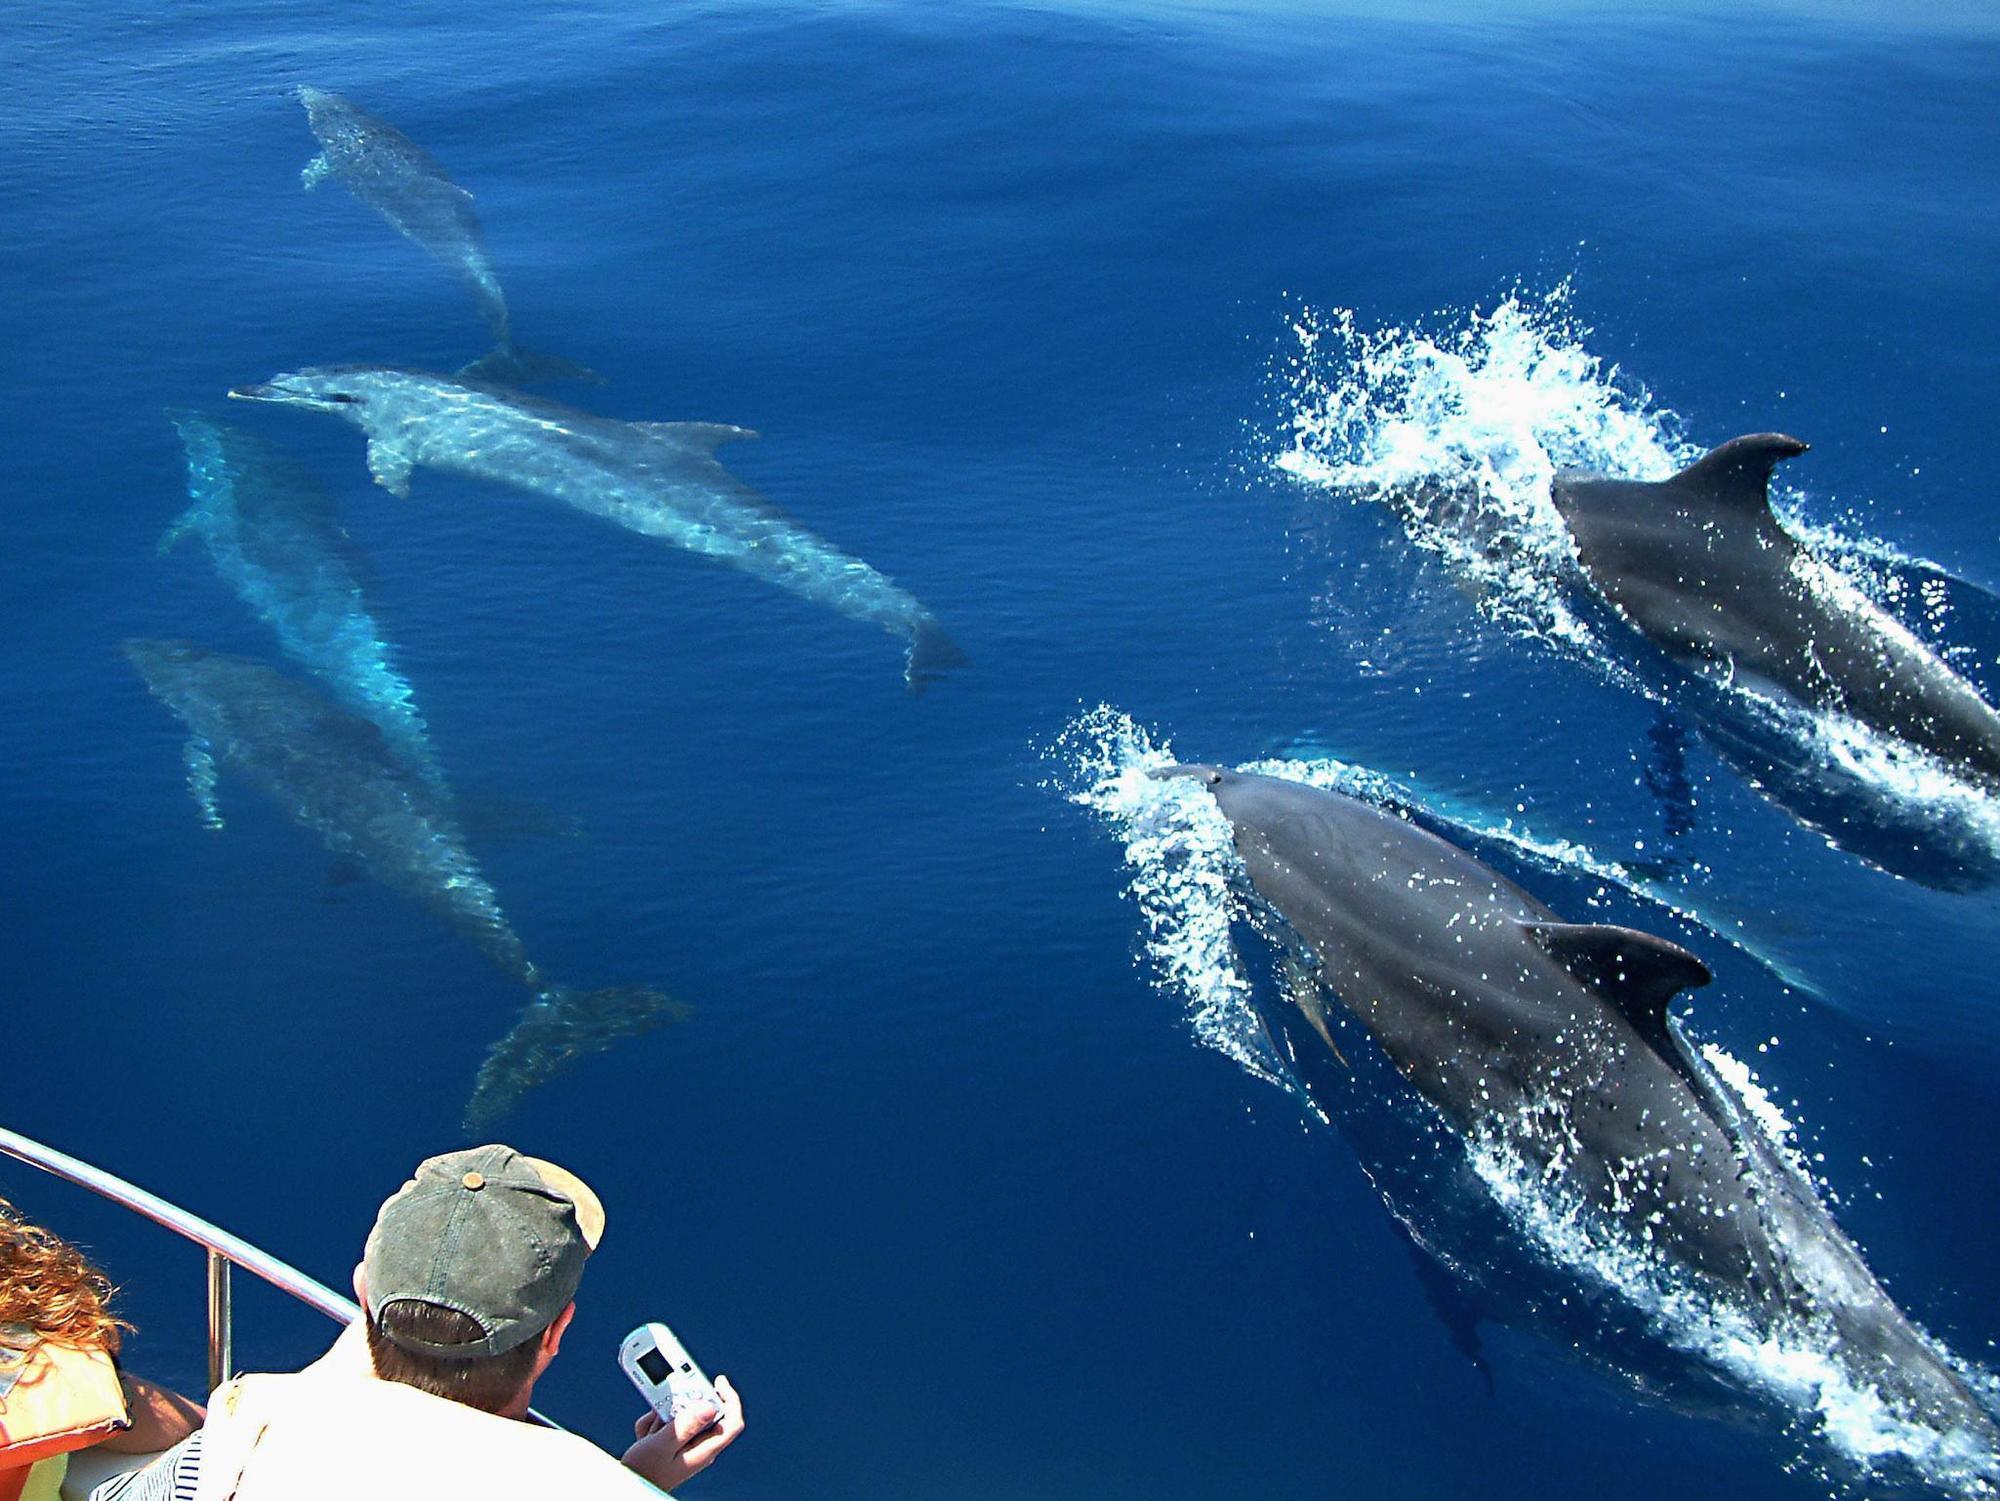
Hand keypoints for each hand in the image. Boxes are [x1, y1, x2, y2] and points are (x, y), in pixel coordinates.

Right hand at [622, 1375, 743, 1492]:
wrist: (626, 1486)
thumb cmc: (643, 1473)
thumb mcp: (661, 1446)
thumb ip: (686, 1425)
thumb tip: (710, 1407)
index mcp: (704, 1452)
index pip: (733, 1423)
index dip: (730, 1399)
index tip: (719, 1381)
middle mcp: (699, 1448)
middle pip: (703, 1414)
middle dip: (680, 1408)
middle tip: (663, 1413)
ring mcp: (686, 1446)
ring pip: (682, 1417)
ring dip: (662, 1418)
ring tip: (649, 1434)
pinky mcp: (673, 1444)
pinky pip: (668, 1424)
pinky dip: (654, 1426)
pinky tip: (645, 1437)